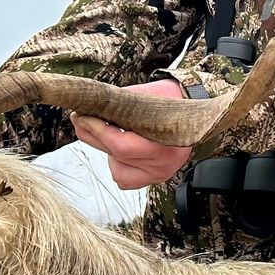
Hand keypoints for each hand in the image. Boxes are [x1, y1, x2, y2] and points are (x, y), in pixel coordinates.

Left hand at [69, 78, 191, 190]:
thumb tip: (90, 104)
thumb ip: (120, 102)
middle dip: (93, 136)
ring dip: (108, 152)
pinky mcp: (154, 179)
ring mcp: (160, 174)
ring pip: (117, 171)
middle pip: (117, 156)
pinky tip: (121, 152)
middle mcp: (164, 164)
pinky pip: (124, 180)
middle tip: (81, 120)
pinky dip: (117, 165)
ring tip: (113, 135)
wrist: (193, 111)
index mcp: (167, 143)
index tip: (82, 117)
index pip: (122, 145)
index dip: (97, 131)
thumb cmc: (172, 99)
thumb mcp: (147, 94)